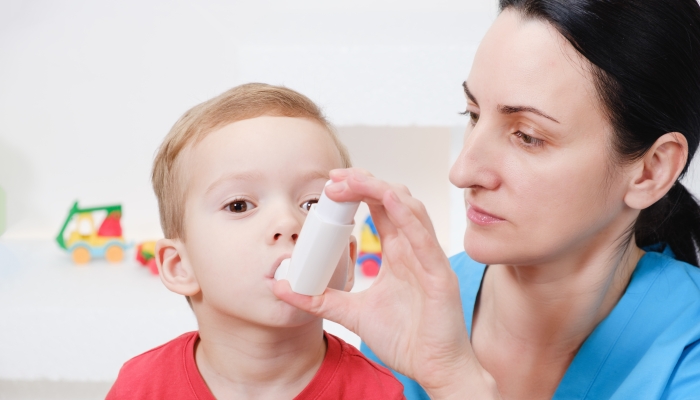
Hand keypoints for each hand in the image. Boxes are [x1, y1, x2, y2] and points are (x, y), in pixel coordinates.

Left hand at [273, 168, 499, 398]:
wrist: (432, 369)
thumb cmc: (406, 339)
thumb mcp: (353, 313)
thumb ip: (322, 299)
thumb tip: (283, 288)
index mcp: (399, 253)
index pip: (379, 208)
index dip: (358, 190)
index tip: (330, 183)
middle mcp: (415, 249)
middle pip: (393, 200)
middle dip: (365, 182)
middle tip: (334, 177)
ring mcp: (429, 259)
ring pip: (410, 209)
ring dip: (381, 190)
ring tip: (354, 180)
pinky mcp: (440, 276)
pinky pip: (424, 239)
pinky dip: (407, 216)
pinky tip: (388, 200)